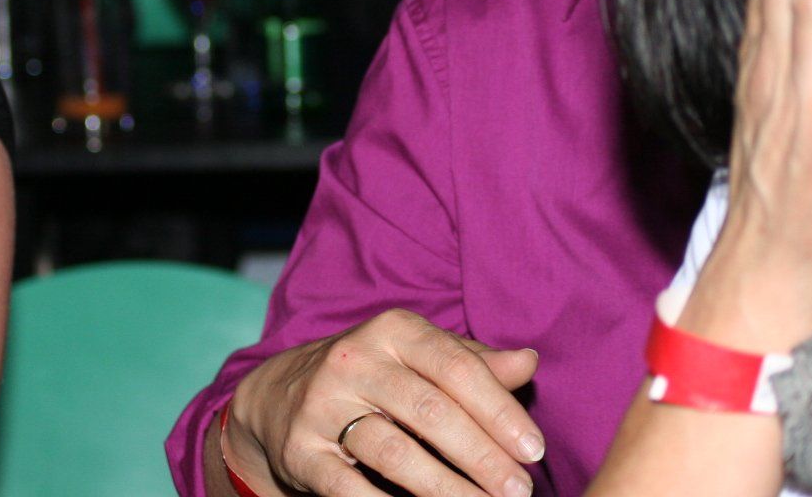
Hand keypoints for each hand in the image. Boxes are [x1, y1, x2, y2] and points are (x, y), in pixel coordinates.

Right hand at [225, 309, 542, 496]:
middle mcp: (355, 361)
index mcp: (392, 331)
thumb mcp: (419, 357)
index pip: (456, 367)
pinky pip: (350, 489)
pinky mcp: (301, 451)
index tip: (533, 450)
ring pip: (394, 452)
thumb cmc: (373, 375)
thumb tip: (529, 362)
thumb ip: (473, 363)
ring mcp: (323, 406)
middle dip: (482, 456)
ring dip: (447, 489)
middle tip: (518, 490)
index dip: (499, 410)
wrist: (279, 397)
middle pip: (429, 411)